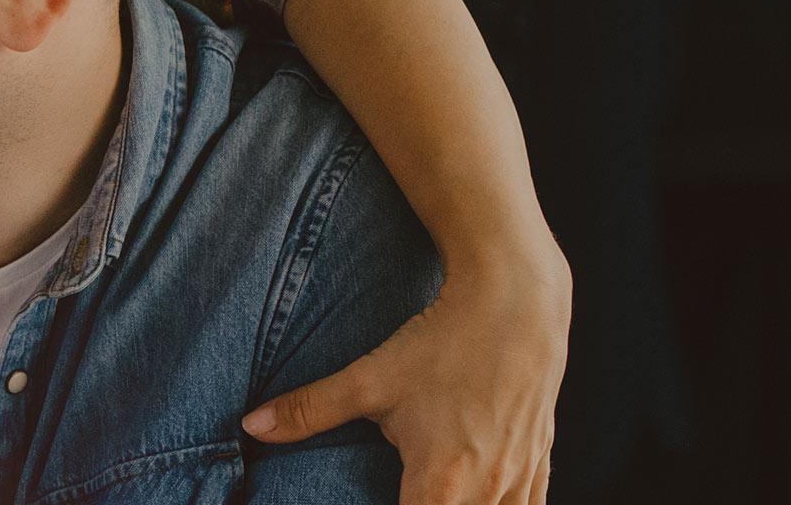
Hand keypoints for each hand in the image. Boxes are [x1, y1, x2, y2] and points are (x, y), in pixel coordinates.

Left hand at [242, 259, 570, 504]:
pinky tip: (477, 500)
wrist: (516, 305)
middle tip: (398, 494)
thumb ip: (310, 410)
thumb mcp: (369, 380)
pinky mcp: (539, 460)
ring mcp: (518, 476)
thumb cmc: (441, 343)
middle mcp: (487, 488)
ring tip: (434, 496)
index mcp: (440, 479)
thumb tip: (251, 425)